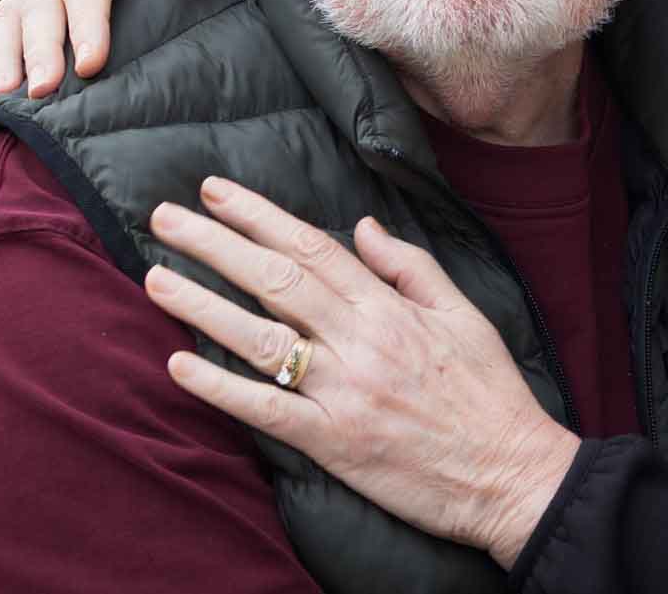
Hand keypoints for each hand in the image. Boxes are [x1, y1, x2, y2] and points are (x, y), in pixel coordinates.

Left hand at [145, 178, 577, 569]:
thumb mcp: (464, 313)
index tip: (216, 192)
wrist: (510, 474)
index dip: (259, 216)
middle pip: (275, 280)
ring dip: (202, 305)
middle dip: (215, 244)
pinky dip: (220, 389)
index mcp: (390, 308)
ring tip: (157, 278)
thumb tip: (362, 225)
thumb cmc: (489, 393)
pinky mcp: (333, 443)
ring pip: (260, 339)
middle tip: (165, 218)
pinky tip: (179, 366)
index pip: (312, 247)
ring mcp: (343, 393)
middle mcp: (361, 342)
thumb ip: (410, 266)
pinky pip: (266, 411)